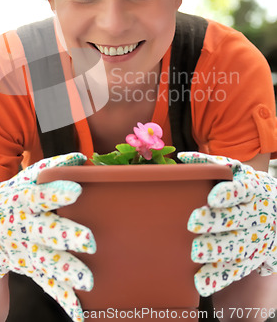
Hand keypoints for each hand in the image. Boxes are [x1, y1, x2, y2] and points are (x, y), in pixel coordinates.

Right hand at [0, 153, 95, 321]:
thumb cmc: (11, 198)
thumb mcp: (23, 181)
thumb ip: (51, 169)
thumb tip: (79, 158)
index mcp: (22, 201)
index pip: (39, 195)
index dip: (56, 192)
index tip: (76, 190)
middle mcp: (24, 227)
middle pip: (46, 231)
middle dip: (67, 236)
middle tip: (90, 241)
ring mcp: (26, 251)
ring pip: (47, 261)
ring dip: (68, 271)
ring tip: (88, 281)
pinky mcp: (31, 269)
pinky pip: (47, 284)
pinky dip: (63, 299)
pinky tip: (80, 313)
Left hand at [178, 152, 276, 296]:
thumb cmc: (246, 187)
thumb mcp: (236, 171)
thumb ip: (211, 164)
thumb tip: (182, 158)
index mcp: (253, 189)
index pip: (242, 190)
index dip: (229, 194)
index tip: (213, 197)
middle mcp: (256, 214)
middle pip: (236, 219)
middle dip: (215, 222)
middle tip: (192, 222)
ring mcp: (255, 239)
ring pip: (237, 246)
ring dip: (216, 250)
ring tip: (195, 251)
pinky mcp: (252, 259)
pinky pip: (237, 270)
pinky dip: (219, 277)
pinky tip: (201, 282)